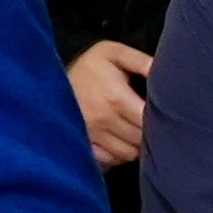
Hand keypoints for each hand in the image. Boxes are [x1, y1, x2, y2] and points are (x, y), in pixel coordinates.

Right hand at [67, 39, 156, 170]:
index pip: (149, 121)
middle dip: (151, 133)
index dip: (161, 120)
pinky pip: (113, 159)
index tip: (163, 113)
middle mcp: (104, 121)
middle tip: (151, 122)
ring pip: (129, 153)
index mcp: (116, 98)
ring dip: (136, 145)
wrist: (47, 81)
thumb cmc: (88, 67)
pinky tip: (121, 140)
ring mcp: (93, 136)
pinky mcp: (86, 146)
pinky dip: (121, 153)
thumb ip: (141, 61)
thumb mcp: (112, 53)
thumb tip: (165, 72)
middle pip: (141, 139)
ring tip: (136, 130)